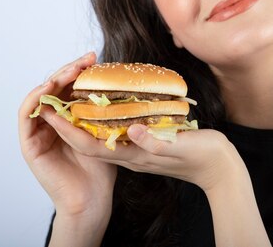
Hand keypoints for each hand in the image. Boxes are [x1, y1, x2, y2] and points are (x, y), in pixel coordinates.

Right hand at [18, 52, 116, 228]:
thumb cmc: (100, 168)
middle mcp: (49, 121)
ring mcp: (37, 131)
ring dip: (52, 80)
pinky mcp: (28, 143)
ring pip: (39, 96)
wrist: (91, 198)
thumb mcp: (102, 130)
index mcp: (66, 117)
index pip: (67, 86)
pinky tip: (48, 89)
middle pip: (53, 87)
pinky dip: (35, 99)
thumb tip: (112, 80)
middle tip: (86, 60)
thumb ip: (99, 109)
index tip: (95, 58)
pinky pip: (26, 115)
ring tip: (70, 71)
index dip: (78, 70)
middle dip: (68, 70)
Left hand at [42, 111, 243, 193]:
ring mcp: (139, 151)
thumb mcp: (180, 147)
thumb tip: (132, 130)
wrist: (221, 170)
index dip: (69, 130)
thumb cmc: (204, 158)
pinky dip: (106, 120)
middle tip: (55, 102)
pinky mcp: (147, 145)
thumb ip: (155, 141)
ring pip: (103, 137)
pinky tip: (106, 106)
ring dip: (85, 121)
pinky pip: (118, 133)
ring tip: (72, 101)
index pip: (92, 146)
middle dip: (70, 124)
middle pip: (91, 142)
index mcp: (135, 157)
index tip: (51, 113)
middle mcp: (132, 155)